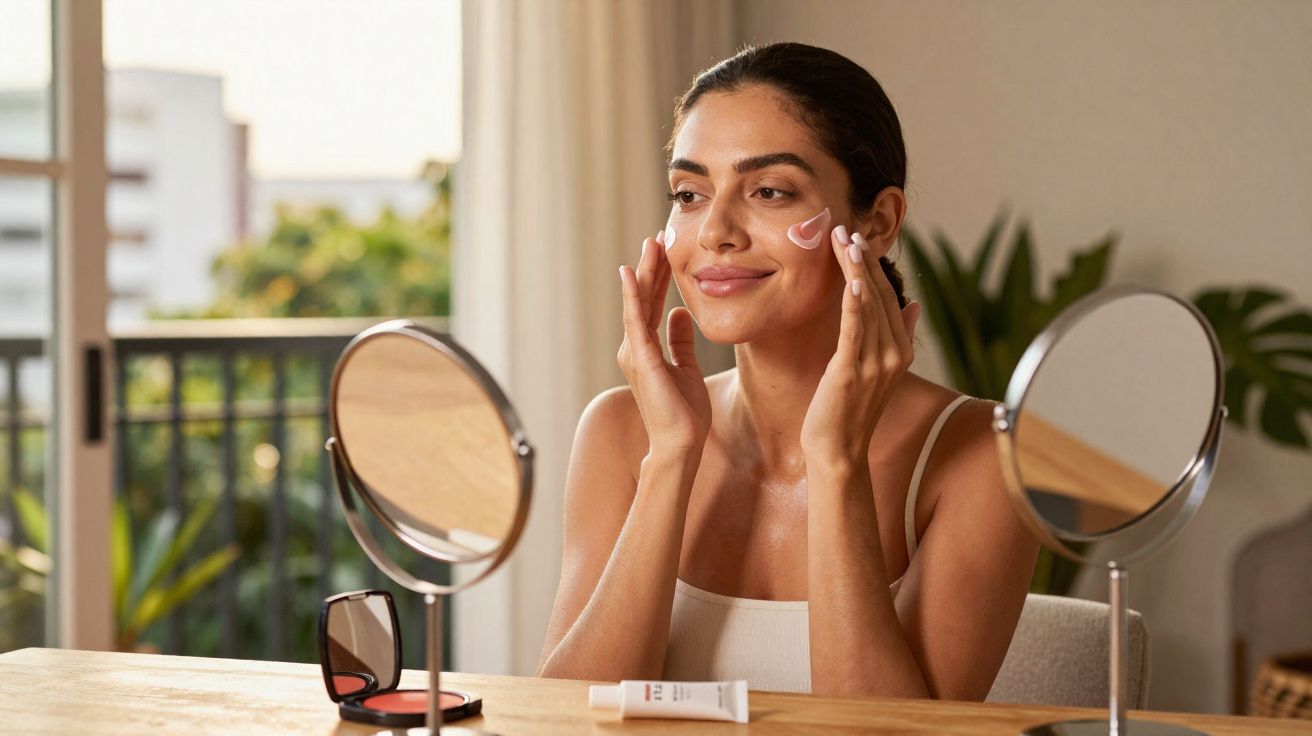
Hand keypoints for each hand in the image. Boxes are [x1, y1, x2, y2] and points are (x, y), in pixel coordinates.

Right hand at [617, 234, 711, 454]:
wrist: (681, 444)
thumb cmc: (684, 413)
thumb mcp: (687, 368)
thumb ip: (680, 341)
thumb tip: (680, 315)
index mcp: (646, 349)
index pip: (652, 304)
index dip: (659, 277)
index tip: (666, 250)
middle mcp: (635, 347)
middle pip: (643, 298)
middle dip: (651, 266)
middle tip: (657, 237)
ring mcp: (635, 352)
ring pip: (638, 303)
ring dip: (644, 272)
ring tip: (650, 244)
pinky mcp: (641, 359)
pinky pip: (635, 321)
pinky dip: (633, 295)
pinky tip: (632, 273)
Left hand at [800, 228, 921, 468]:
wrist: (838, 452)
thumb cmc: (850, 410)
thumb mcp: (878, 370)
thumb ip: (898, 336)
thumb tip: (914, 305)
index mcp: (901, 351)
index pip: (889, 297)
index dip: (873, 267)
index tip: (856, 239)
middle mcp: (893, 354)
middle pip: (880, 295)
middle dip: (862, 260)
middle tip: (845, 229)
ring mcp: (875, 364)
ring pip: (868, 306)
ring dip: (855, 270)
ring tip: (843, 241)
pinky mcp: (851, 372)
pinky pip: (856, 331)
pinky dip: (855, 304)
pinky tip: (852, 280)